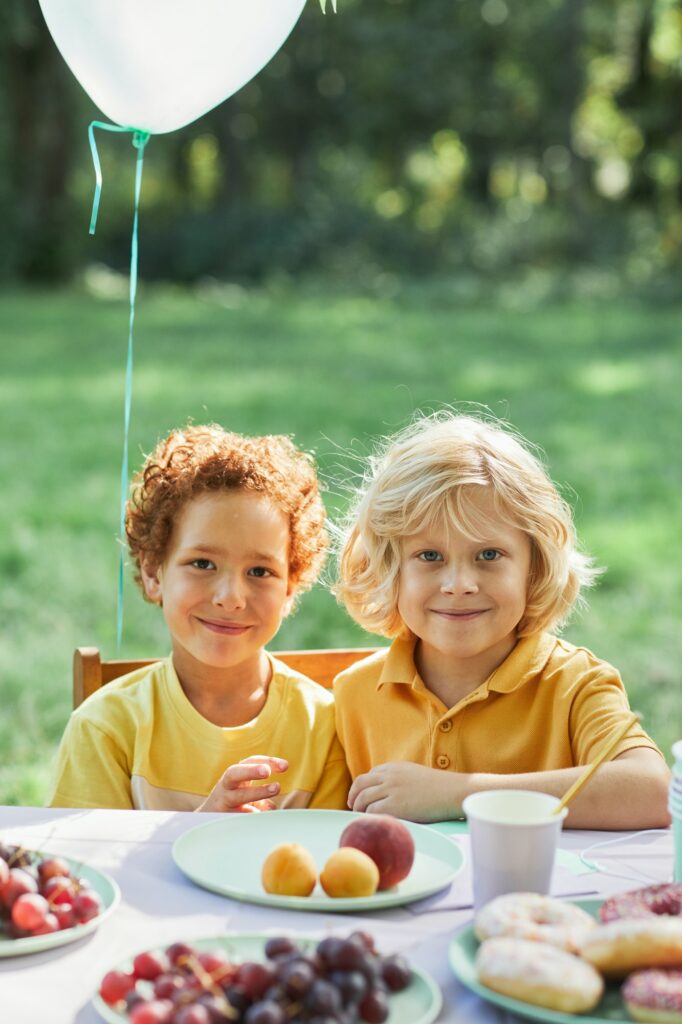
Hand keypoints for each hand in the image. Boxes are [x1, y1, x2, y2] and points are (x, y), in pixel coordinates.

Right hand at [197, 755, 288, 812]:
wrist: (206, 820)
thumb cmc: (231, 803)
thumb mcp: (244, 793)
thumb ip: (260, 796)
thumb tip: (272, 806)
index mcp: (234, 775)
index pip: (250, 762)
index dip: (267, 761)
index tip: (285, 766)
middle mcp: (226, 786)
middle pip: (235, 773)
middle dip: (251, 770)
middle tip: (268, 771)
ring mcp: (223, 802)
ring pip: (238, 796)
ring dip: (258, 792)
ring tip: (276, 788)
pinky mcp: (222, 818)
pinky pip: (239, 816)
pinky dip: (251, 814)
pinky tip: (261, 814)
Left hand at [348, 761, 464, 821]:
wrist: (453, 791)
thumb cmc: (440, 787)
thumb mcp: (415, 775)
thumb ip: (400, 779)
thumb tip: (388, 792)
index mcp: (394, 767)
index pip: (369, 775)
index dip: (362, 787)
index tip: (361, 797)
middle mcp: (389, 776)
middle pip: (360, 784)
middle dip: (353, 796)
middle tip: (353, 807)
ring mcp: (391, 790)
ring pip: (363, 799)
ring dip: (359, 809)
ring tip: (361, 818)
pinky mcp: (395, 806)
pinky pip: (372, 812)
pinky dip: (369, 818)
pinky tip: (373, 823)